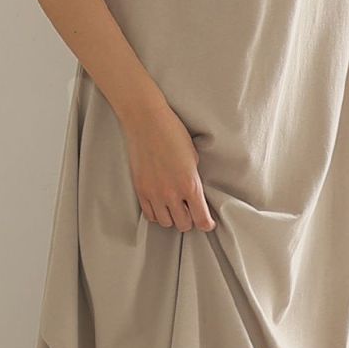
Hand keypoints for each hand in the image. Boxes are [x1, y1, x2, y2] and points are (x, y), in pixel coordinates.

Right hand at [122, 103, 216, 231]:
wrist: (146, 122)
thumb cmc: (173, 133)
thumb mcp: (193, 157)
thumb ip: (194, 179)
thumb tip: (194, 193)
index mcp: (190, 185)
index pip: (201, 220)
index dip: (207, 224)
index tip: (208, 222)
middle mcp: (172, 193)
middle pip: (184, 225)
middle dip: (190, 220)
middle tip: (191, 211)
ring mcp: (154, 194)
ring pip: (166, 223)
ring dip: (173, 218)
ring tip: (175, 208)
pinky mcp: (140, 190)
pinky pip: (150, 215)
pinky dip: (157, 214)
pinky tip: (161, 205)